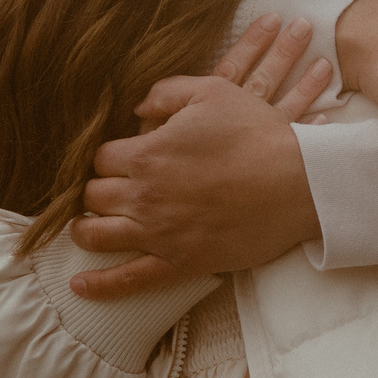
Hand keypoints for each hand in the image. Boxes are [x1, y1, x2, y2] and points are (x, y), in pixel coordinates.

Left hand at [68, 19, 330, 298]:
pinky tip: (79, 286)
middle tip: (108, 188)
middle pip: (94, 195)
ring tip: (84, 228)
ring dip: (85, 230)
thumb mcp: (213, 91)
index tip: (120, 156)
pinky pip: (130, 279)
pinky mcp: (180, 262)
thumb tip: (137, 108)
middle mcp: (144, 196)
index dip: (108, 155)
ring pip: (98, 236)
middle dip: (96, 189)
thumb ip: (165, 92)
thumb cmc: (257, 133)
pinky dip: (100, 285)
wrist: (298, 182)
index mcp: (147, 154)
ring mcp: (160, 233)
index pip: (102, 157)